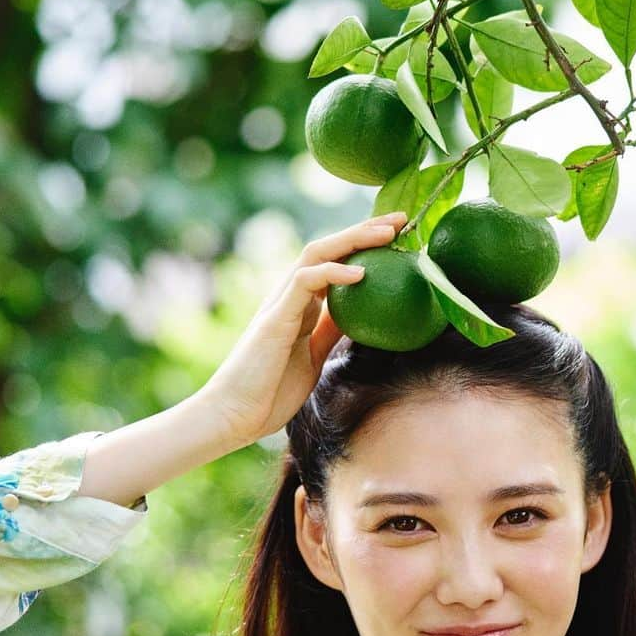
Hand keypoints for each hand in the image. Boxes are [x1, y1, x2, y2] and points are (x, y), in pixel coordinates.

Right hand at [194, 210, 407, 450]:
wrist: (233, 415)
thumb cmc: (271, 392)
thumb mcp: (313, 357)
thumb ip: (330, 332)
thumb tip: (361, 317)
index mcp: (300, 304)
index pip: (334, 262)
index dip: (365, 246)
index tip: (399, 237)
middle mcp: (289, 295)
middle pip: (329, 248)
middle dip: (365, 230)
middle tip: (402, 220)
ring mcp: (280, 303)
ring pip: (316, 254)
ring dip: (353, 239)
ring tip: (387, 233)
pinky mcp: (275, 317)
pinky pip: (304, 282)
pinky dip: (332, 273)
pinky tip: (361, 273)